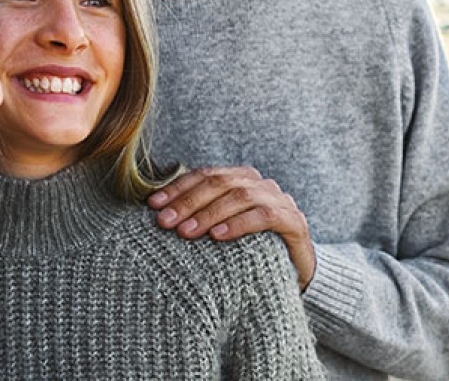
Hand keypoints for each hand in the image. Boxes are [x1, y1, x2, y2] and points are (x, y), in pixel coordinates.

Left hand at [148, 166, 316, 288]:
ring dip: (209, 213)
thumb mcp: (222, 230)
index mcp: (242, 180)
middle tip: (165, 222)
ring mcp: (280, 200)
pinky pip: (264, 216)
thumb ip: (199, 217)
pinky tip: (218, 236)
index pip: (205, 175)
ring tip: (186, 232)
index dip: (178, 187)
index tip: (152, 205)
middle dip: (189, 201)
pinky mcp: (293, 222)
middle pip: (220, 183)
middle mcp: (261, 185)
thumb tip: (156, 215)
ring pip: (241, 196)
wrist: (296, 274)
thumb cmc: (251, 251)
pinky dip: (239, 224)